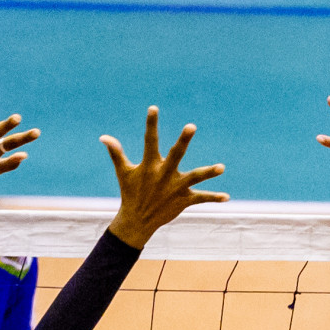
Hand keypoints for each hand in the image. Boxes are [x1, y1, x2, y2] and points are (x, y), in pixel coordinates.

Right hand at [101, 107, 227, 247]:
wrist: (137, 221)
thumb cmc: (130, 193)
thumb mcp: (123, 172)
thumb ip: (116, 153)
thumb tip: (104, 137)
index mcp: (149, 165)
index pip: (150, 140)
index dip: (151, 124)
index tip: (154, 108)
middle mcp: (164, 174)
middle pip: (175, 154)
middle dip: (183, 141)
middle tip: (191, 126)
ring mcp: (175, 188)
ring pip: (194, 178)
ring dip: (208, 173)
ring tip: (222, 167)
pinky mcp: (183, 200)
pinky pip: (201, 199)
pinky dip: (213, 198)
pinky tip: (226, 197)